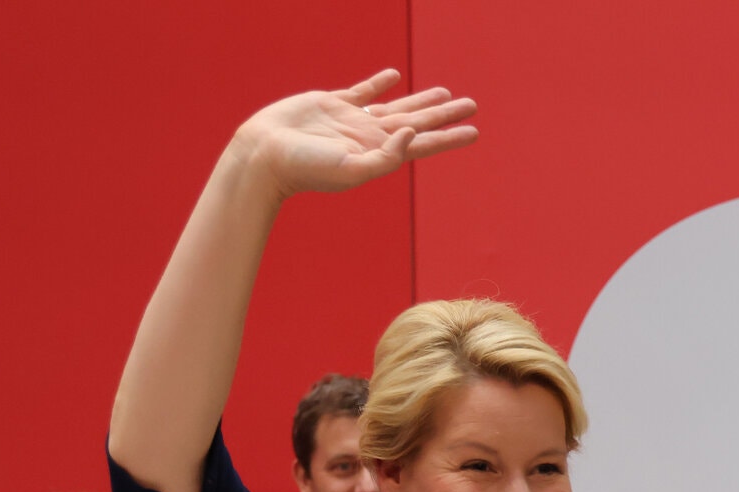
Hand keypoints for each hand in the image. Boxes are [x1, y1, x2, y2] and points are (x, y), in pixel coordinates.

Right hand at [229, 70, 477, 201]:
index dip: (450, 137)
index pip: (424, 144)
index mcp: (379, 154)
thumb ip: (386, 156)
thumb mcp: (351, 169)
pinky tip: (393, 76)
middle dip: (444, 114)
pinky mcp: (331, 103)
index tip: (475, 130)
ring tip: (444, 92)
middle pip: (417, 122)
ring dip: (420, 99)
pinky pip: (362, 91)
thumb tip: (412, 134)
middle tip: (472, 104)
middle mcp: (370, 137)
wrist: (264, 155)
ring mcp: (351, 119)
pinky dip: (379, 83)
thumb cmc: (305, 168)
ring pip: (395, 105)